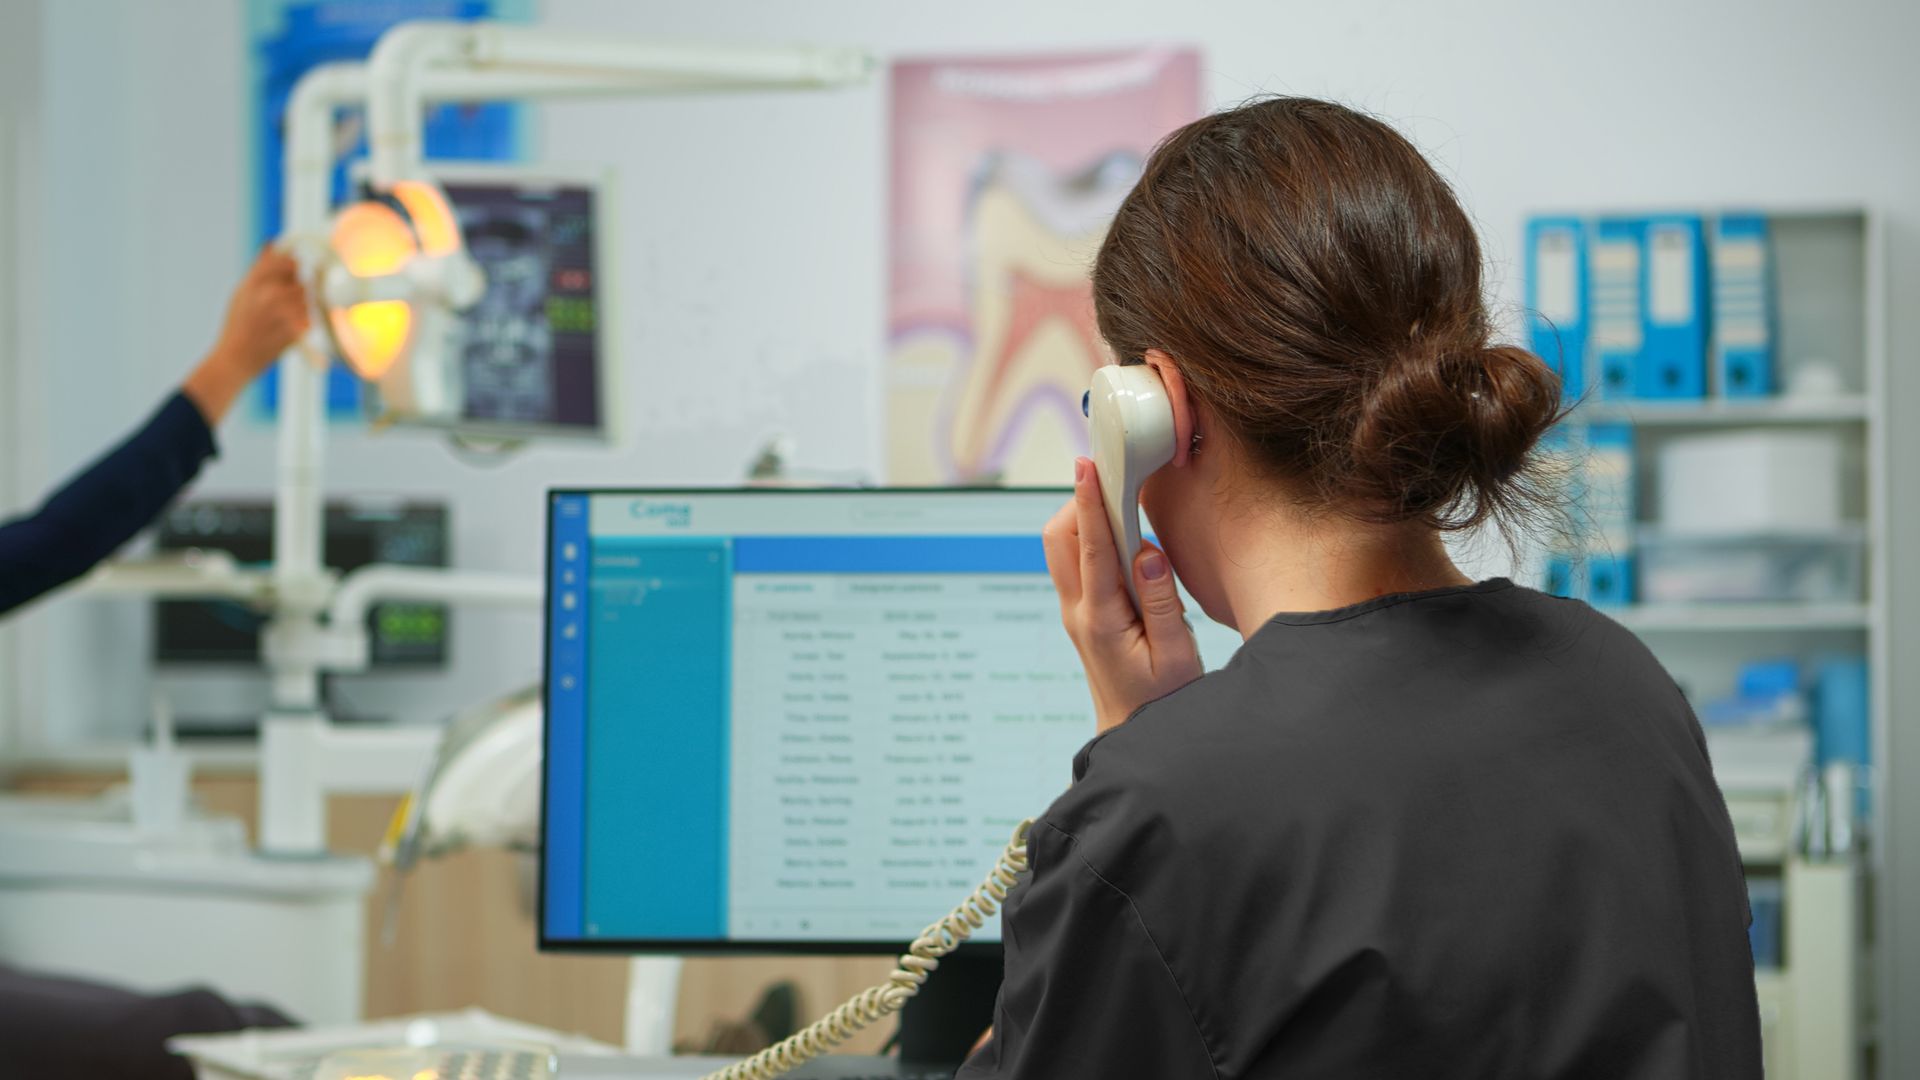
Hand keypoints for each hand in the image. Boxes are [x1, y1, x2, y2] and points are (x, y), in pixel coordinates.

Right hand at [182, 247, 310, 423]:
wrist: (236, 358)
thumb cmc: (237, 326)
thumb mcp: (241, 293)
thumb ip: (259, 269)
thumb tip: (271, 243)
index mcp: (254, 282)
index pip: (285, 261)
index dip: (293, 264)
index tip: (295, 268)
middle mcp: (269, 294)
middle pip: (300, 280)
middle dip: (298, 288)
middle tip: (286, 300)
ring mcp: (283, 313)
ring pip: (307, 300)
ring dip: (302, 306)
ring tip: (284, 317)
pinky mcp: (294, 329)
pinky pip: (309, 318)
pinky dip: (303, 322)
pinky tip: (288, 329)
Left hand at [1043, 457, 1203, 732]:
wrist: (1132, 734)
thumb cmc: (1161, 700)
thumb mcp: (1176, 655)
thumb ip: (1162, 602)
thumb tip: (1148, 551)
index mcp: (1101, 620)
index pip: (1091, 549)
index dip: (1089, 502)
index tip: (1087, 466)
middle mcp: (1078, 611)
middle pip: (1060, 537)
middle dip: (1081, 502)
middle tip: (1116, 480)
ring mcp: (1075, 610)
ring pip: (1063, 547)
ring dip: (1086, 519)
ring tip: (1123, 503)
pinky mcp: (1082, 611)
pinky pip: (1077, 561)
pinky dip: (1093, 538)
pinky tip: (1123, 536)